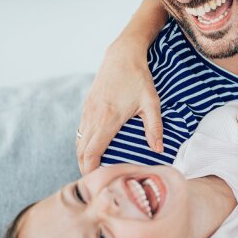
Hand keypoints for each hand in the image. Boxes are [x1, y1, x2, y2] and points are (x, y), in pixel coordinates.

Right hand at [77, 43, 161, 173]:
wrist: (122, 55)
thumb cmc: (139, 78)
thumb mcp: (151, 102)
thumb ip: (155, 127)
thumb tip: (158, 150)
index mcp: (108, 118)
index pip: (92, 151)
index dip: (91, 169)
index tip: (97, 181)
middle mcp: (93, 116)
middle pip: (81, 150)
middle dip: (85, 168)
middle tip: (95, 182)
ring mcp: (88, 110)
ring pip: (79, 141)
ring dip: (83, 156)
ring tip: (93, 170)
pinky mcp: (87, 105)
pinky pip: (81, 130)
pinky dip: (83, 143)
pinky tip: (92, 149)